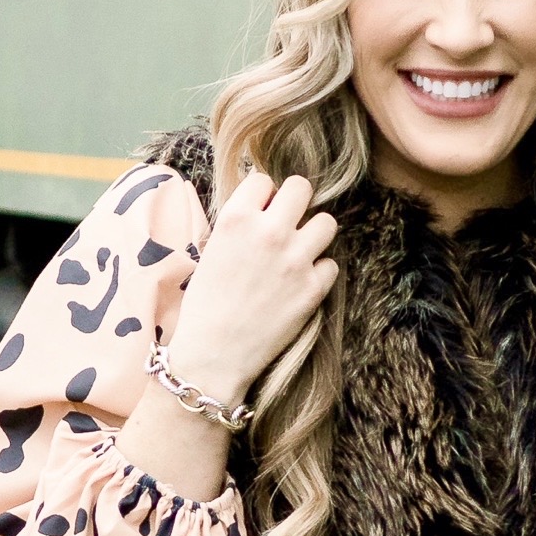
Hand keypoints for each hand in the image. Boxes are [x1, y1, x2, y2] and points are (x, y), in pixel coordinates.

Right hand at [165, 167, 339, 409]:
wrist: (213, 355)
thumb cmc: (204, 306)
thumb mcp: (211, 251)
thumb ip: (240, 225)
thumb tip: (264, 207)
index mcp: (236, 218)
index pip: (264, 180)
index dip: (263, 197)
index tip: (261, 213)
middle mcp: (270, 231)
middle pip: (302, 188)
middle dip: (295, 203)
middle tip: (288, 223)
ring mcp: (296, 259)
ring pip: (327, 222)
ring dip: (314, 234)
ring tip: (300, 251)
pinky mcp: (313, 288)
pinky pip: (331, 263)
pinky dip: (319, 273)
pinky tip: (301, 284)